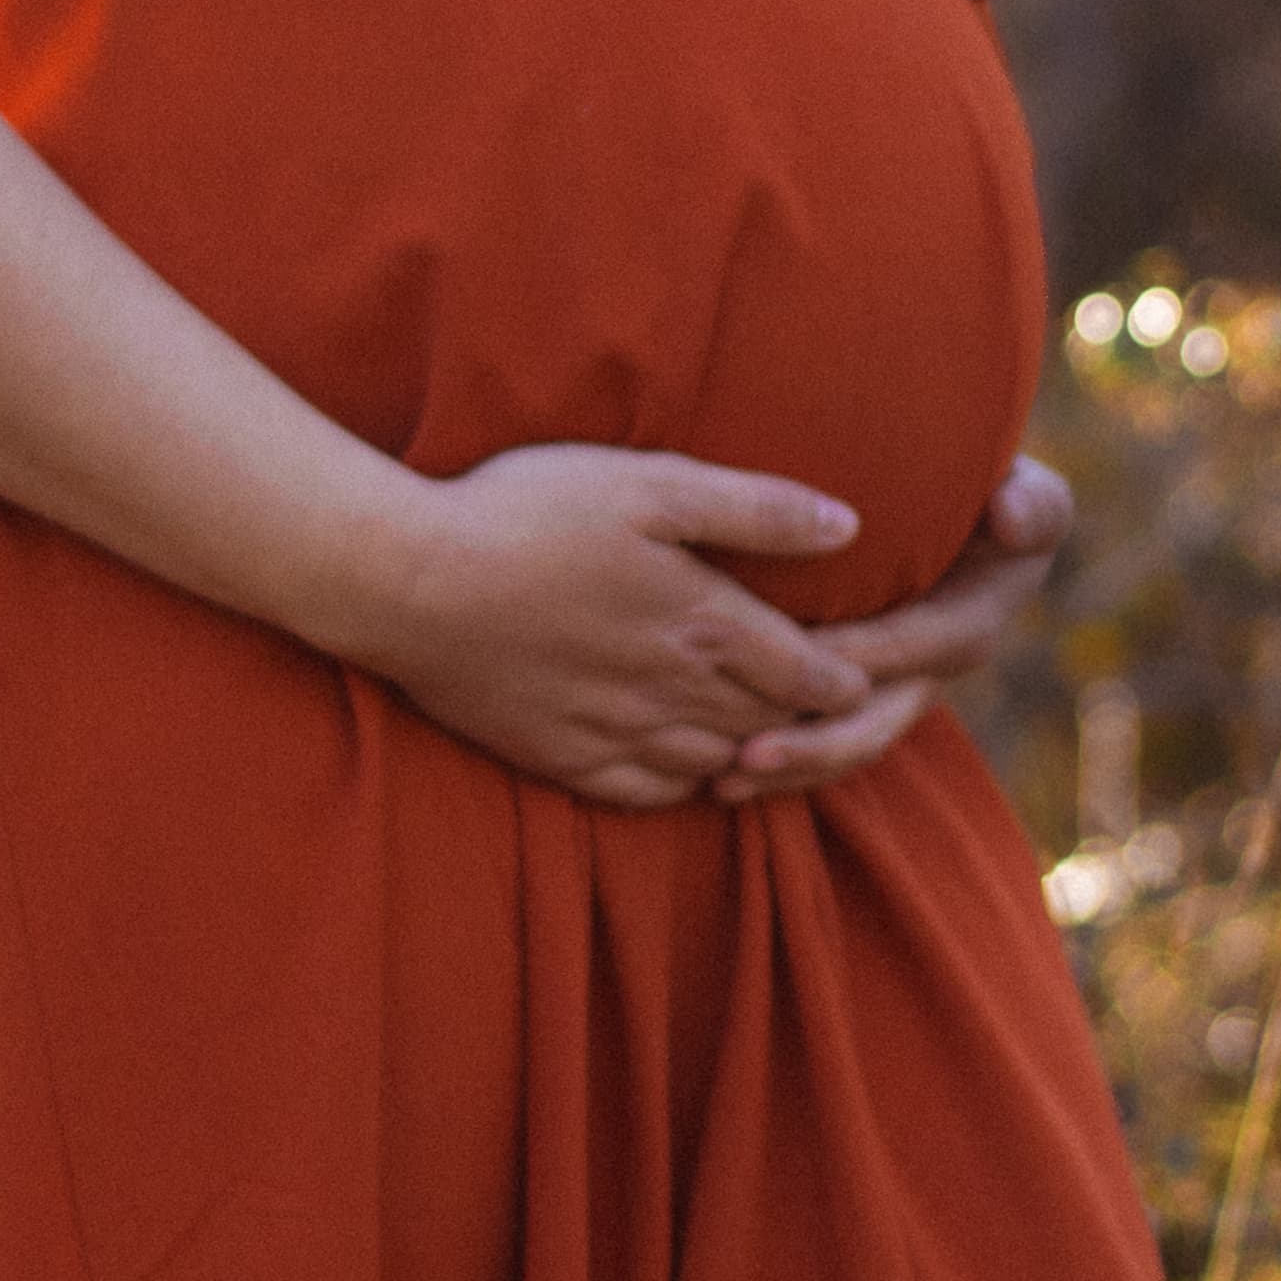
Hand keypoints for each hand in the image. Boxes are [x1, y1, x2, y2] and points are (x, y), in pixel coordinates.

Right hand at [357, 444, 875, 809]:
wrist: (409, 583)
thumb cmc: (527, 514)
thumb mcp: (649, 485)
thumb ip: (754, 509)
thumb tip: (849, 525)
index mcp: (703, 622)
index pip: (808, 673)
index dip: (848, 679)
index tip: (872, 677)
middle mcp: (672, 691)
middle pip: (770, 725)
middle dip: (815, 726)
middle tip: (845, 721)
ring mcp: (615, 732)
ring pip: (715, 765)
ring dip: (753, 757)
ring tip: (776, 744)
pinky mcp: (562, 757)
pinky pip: (647, 794)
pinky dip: (683, 786)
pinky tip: (689, 772)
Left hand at [705, 455, 1072, 806]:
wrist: (946, 496)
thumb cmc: (976, 476)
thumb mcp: (1022, 487)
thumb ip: (1030, 503)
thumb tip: (1012, 516)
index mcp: (976, 615)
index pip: (922, 644)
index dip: (869, 654)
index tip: (806, 659)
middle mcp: (940, 662)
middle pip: (879, 719)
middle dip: (815, 742)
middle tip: (745, 754)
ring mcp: (900, 685)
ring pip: (847, 744)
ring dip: (789, 766)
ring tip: (725, 780)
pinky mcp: (862, 694)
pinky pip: (825, 742)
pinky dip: (779, 765)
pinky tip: (718, 777)